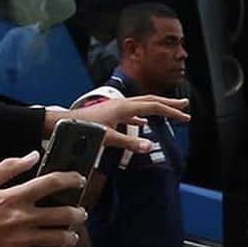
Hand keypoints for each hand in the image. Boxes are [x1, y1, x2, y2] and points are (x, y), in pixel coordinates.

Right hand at [0, 154, 84, 246]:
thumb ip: (8, 168)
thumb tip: (33, 156)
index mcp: (12, 197)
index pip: (52, 183)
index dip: (71, 179)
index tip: (79, 179)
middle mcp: (20, 218)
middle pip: (66, 215)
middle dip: (79, 213)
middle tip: (80, 213)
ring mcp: (19, 240)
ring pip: (60, 239)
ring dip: (70, 236)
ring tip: (70, 234)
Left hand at [63, 97, 190, 153]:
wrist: (61, 124)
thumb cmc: (82, 129)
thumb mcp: (107, 137)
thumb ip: (129, 142)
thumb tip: (150, 146)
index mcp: (124, 106)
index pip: (154, 106)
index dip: (171, 111)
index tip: (186, 116)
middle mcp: (122, 104)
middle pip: (150, 100)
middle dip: (169, 103)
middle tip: (185, 106)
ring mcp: (116, 108)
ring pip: (142, 105)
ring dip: (157, 107)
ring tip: (169, 111)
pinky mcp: (110, 114)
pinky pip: (132, 112)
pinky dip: (142, 116)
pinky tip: (144, 122)